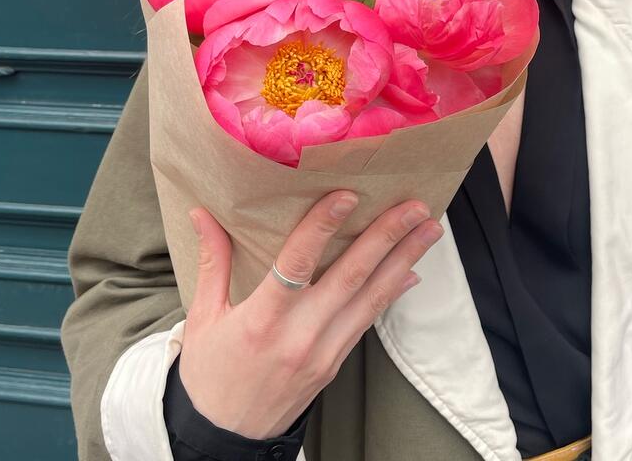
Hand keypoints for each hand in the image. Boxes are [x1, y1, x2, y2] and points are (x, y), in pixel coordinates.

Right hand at [178, 192, 442, 438]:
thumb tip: (202, 213)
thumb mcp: (203, 317)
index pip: (298, 263)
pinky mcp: (335, 364)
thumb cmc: (209, 376)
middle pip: (350, 277)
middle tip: (415, 207)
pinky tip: (410, 270)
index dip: (323, 227)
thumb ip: (213, 260)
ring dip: (404, 260)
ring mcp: (323, 352)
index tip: (347, 196)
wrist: (224, 441)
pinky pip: (368, 321)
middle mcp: (299, 336)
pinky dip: (391, 292)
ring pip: (370, 298)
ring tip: (429, 230)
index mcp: (262, 319)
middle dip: (387, 237)